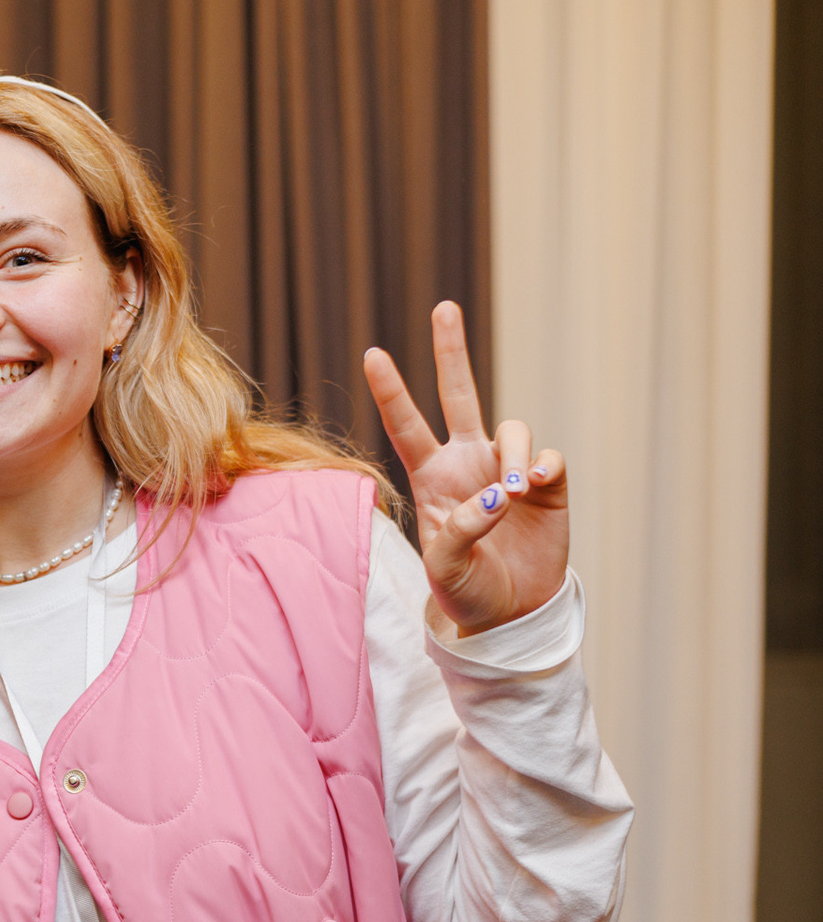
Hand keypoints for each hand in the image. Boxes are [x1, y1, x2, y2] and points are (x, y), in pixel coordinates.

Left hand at [363, 301, 566, 635]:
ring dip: (513, 453)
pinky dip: (545, 466)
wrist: (510, 614)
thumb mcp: (447, 568)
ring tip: (516, 492)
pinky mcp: (548, 484)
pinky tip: (538, 486)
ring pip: (512, 428)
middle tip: (443, 308)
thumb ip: (463, 529)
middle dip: (451, 352)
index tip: (372, 353)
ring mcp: (507, 470)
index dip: (391, 391)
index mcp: (431, 478)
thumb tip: (500, 492)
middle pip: (458, 395)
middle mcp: (467, 464)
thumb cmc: (465, 592)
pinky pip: (549, 457)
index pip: (406, 427)